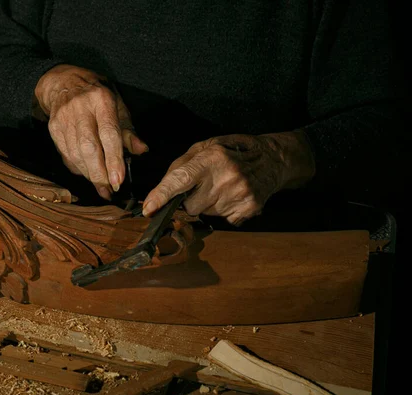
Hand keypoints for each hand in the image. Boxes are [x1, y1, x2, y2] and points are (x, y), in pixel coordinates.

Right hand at [34, 64, 147, 199]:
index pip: (108, 134)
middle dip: (99, 174)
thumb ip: (128, 130)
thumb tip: (142, 150)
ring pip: (75, 155)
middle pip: (89, 148)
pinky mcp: (53, 128)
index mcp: (101, 100)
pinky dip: (77, 168)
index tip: (118, 181)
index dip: (113, 160)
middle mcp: (80, 108)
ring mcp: (64, 118)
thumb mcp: (117, 105)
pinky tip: (87, 173)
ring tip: (101, 187)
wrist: (63, 82)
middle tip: (109, 191)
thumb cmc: (97, 96)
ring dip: (89, 175)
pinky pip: (66, 154)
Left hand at [142, 131, 314, 224]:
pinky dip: (224, 211)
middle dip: (190, 199)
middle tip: (205, 185)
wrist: (272, 159)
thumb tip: (160, 189)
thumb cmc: (233, 150)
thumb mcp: (206, 146)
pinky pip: (223, 220)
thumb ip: (181, 165)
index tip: (149, 208)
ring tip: (222, 188)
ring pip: (205, 214)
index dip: (162, 195)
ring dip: (208, 205)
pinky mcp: (248, 209)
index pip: (180, 179)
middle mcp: (226, 178)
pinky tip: (232, 196)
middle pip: (190, 205)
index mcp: (212, 158)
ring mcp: (239, 196)